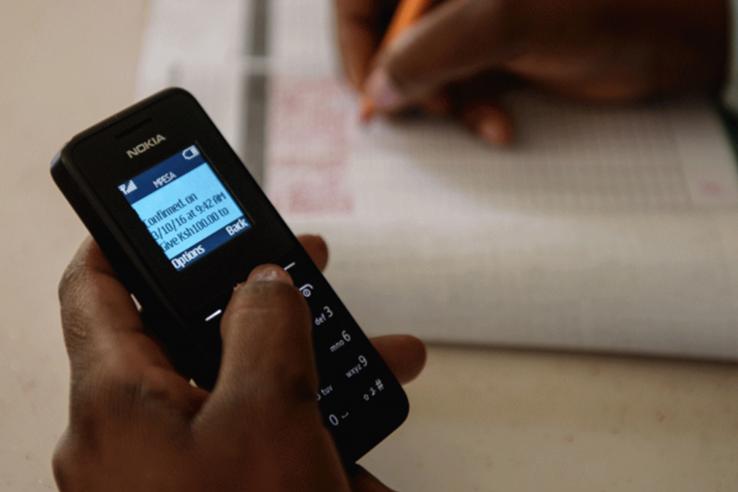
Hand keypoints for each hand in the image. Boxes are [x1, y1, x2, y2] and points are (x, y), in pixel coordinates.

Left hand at [53, 236, 425, 490]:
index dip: (119, 234)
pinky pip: (253, 437)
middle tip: (293, 264)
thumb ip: (264, 325)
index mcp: (116, 399)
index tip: (150, 203)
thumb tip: (263, 282)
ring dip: (301, 361)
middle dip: (250, 294)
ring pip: (236, 385)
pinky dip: (302, 420)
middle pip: (186, 331)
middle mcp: (131, 433)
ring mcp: (172, 470)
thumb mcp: (266, 413)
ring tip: (365, 347)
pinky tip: (356, 428)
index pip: (94, 287)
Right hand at [337, 0, 727, 143]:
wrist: (672, 36)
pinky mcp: (495, 52)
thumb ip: (427, 52)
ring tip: (475, 121)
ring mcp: (472, 19)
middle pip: (391, 34)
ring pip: (424, 68)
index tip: (370, 88)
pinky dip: (472, 113)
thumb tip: (379, 92)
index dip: (356, 41)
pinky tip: (499, 125)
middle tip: (429, 108)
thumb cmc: (602, 7)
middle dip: (406, 81)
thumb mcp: (502, 22)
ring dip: (445, 105)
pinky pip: (458, 87)